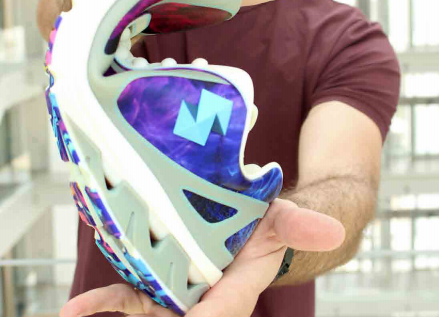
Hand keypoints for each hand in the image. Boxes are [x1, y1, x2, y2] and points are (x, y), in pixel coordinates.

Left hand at [60, 199, 344, 316]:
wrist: (250, 232)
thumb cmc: (268, 229)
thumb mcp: (285, 221)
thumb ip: (302, 227)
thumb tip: (332, 231)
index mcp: (236, 287)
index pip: (219, 310)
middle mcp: (203, 296)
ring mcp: (178, 291)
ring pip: (146, 309)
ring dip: (118, 312)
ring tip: (78, 315)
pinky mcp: (160, 280)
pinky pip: (128, 296)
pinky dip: (103, 306)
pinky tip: (74, 312)